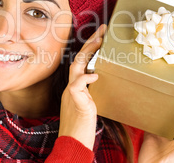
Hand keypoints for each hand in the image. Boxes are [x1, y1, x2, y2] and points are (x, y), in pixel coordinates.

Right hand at [58, 24, 106, 149]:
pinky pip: (77, 85)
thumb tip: (98, 81)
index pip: (81, 63)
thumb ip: (90, 93)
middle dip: (90, 43)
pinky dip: (86, 78)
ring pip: (76, 67)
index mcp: (74, 87)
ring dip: (88, 53)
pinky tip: (95, 75)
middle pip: (78, 59)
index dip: (89, 48)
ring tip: (99, 41)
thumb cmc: (82, 127)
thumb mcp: (88, 105)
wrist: (73, 143)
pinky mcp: (74, 101)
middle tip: (103, 30)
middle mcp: (71, 87)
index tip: (100, 37)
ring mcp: (71, 93)